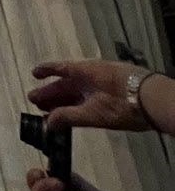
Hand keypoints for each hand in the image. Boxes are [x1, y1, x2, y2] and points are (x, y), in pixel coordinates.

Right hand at [28, 58, 148, 132]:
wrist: (156, 102)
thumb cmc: (124, 103)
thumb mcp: (94, 113)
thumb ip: (69, 116)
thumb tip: (48, 122)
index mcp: (86, 71)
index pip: (61, 68)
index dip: (46, 71)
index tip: (33, 74)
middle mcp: (94, 74)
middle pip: (68, 82)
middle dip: (51, 92)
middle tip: (36, 103)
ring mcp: (105, 83)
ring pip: (79, 90)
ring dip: (63, 100)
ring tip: (49, 112)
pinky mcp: (115, 94)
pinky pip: (90, 96)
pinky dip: (78, 104)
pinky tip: (73, 113)